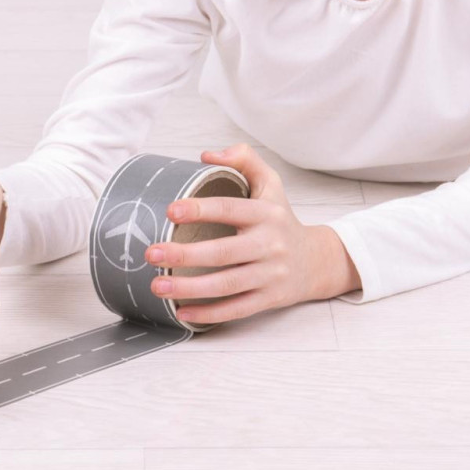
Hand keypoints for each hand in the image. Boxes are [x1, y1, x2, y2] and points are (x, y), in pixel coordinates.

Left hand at [143, 144, 345, 324]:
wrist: (317, 260)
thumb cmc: (281, 218)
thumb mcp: (270, 183)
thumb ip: (243, 159)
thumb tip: (206, 157)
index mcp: (266, 213)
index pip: (229, 209)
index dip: (200, 209)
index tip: (170, 211)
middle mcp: (270, 244)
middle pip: (223, 252)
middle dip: (184, 255)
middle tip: (151, 253)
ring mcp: (271, 274)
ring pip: (227, 285)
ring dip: (189, 288)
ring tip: (157, 285)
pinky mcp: (270, 298)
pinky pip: (237, 309)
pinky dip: (209, 313)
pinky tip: (182, 312)